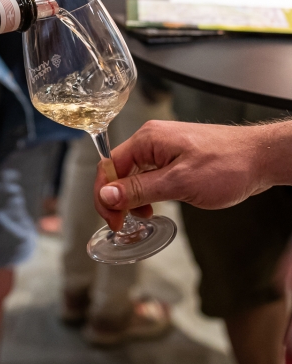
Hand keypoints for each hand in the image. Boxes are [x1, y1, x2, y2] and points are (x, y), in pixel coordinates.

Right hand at [94, 120, 275, 231]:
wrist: (259, 158)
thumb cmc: (227, 165)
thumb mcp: (179, 183)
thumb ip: (140, 189)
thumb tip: (107, 195)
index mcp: (148, 139)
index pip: (109, 166)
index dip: (105, 195)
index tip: (113, 220)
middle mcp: (152, 139)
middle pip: (118, 170)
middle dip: (116, 198)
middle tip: (124, 224)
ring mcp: (163, 147)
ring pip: (133, 174)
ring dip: (131, 197)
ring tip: (142, 216)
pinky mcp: (175, 157)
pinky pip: (149, 174)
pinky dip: (146, 192)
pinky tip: (154, 206)